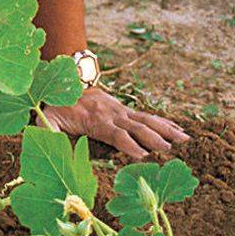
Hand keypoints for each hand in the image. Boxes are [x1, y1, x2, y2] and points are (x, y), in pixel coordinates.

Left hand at [42, 87, 189, 159]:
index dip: (129, 145)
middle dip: (154, 139)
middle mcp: (113, 116)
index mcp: (96, 121)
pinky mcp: (126, 110)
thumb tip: (49, 143)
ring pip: (147, 120)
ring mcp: (121, 111)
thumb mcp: (48, 118)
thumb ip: (49, 131)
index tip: (144, 156)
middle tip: (171, 151)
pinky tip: (179, 129)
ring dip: (166, 130)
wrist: (68, 80)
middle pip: (137, 128)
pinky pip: (148, 116)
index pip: (116, 134)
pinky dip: (165, 122)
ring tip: (185, 140)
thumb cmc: (58, 105)